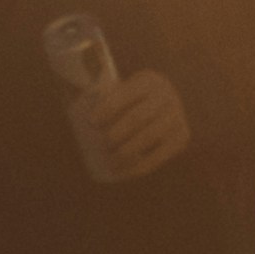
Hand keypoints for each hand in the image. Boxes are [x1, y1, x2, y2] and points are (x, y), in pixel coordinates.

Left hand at [84, 64, 192, 184]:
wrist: (164, 105)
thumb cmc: (131, 101)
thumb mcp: (123, 90)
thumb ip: (102, 97)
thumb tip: (72, 113)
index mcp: (148, 80)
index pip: (127, 94)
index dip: (108, 108)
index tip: (91, 122)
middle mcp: (167, 96)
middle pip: (137, 118)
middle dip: (116, 134)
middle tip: (101, 145)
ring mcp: (177, 117)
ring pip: (148, 137)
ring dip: (126, 152)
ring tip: (109, 162)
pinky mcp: (181, 137)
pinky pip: (159, 155)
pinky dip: (139, 167)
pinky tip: (123, 173)